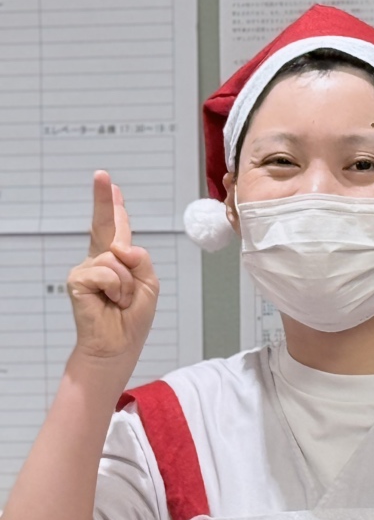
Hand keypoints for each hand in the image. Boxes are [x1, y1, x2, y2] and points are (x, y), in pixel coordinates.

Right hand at [66, 171, 158, 363]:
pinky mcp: (78, 279)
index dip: (114, 206)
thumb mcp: (149, 285)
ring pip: (117, 258)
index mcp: (118, 260)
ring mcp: (87, 268)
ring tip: (121, 300)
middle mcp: (100, 260)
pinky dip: (118, 289)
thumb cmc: (132, 318)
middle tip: (101, 175)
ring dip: (128, 284)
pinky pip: (108, 272)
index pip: (117, 229)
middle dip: (104, 199)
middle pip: (104, 225)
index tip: (110, 184)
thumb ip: (141, 261)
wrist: (117, 345)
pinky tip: (112, 302)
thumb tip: (122, 247)